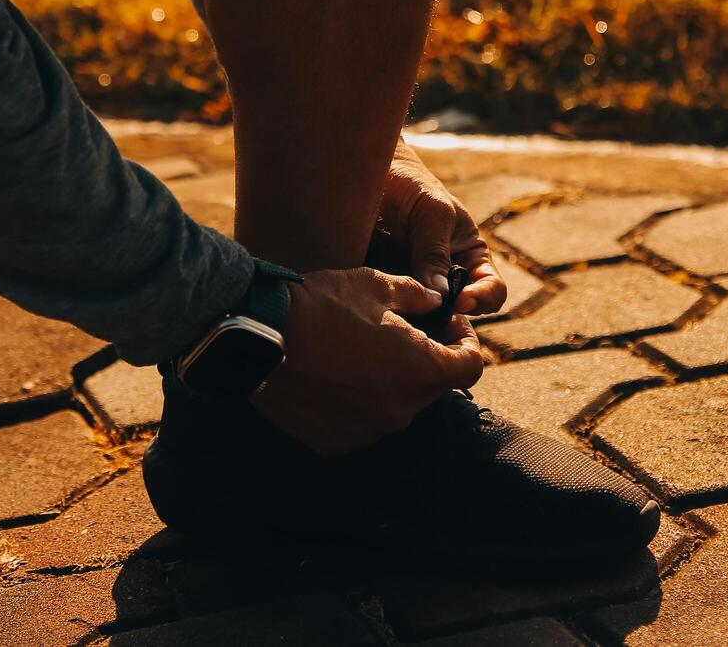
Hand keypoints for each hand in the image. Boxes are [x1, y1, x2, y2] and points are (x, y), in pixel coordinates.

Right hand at [250, 267, 482, 454]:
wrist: (257, 336)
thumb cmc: (321, 305)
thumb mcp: (375, 284)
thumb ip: (416, 294)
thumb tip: (434, 301)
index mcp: (420, 370)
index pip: (470, 366)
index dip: (466, 341)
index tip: (449, 324)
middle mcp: (400, 410)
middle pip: (434, 388)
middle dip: (427, 359)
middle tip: (404, 331)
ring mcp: (368, 431)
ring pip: (397, 405)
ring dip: (391, 381)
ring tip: (361, 351)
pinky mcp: (336, 442)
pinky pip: (362, 422)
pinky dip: (358, 401)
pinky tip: (335, 374)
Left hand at [375, 138, 506, 314]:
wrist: (369, 177)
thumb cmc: (410, 186)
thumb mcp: (431, 212)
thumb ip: (435, 252)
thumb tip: (442, 297)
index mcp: (470, 257)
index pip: (492, 290)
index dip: (483, 299)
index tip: (461, 301)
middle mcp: (448, 277)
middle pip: (458, 313)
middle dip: (445, 319)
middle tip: (425, 314)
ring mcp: (417, 287)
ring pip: (425, 318)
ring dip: (416, 321)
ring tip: (400, 314)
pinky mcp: (389, 292)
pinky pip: (395, 313)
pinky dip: (391, 316)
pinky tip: (379, 309)